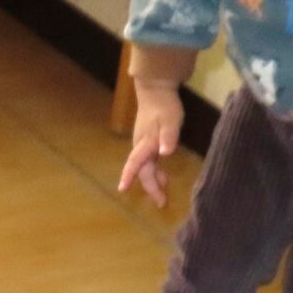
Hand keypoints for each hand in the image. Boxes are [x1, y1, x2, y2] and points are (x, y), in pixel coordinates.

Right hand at [118, 83, 183, 206]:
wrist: (156, 90)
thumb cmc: (164, 105)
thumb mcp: (170, 120)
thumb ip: (168, 136)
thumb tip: (165, 152)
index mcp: (145, 143)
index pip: (135, 162)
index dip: (129, 176)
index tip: (122, 189)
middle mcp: (141, 146)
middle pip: (143, 170)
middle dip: (150, 187)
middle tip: (161, 202)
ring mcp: (144, 145)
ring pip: (146, 167)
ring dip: (154, 180)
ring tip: (164, 193)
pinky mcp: (149, 142)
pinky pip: (150, 162)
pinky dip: (156, 171)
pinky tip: (164, 176)